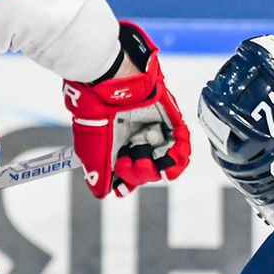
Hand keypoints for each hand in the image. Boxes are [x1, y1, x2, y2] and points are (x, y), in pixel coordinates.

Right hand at [62, 21, 188, 199]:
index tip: (121, 189)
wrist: (110, 80)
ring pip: (164, 160)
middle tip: (126, 161)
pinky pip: (182, 144)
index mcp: (117, 141)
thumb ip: (97, 171)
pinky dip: (177, 157)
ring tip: (144, 161)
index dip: (126, 182)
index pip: (127, 170)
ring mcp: (153, 128)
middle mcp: (136, 136)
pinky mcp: (170, 119)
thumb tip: (101, 193)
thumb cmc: (96, 110)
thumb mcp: (92, 146)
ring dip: (155, 169)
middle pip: (146, 169)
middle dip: (136, 173)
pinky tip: (168, 161)